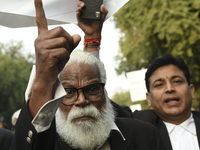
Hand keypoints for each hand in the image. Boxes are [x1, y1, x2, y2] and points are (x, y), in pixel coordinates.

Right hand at [29, 0, 80, 117]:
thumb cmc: (55, 63)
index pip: (41, 20)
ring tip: (61, 57)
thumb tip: (78, 35)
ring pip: (64, 41)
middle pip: (62, 30)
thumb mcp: (64, 51)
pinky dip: (65, 57)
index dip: (39, 9)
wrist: (47, 78)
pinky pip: (64, 51)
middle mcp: (40, 39)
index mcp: (43, 37)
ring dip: (67, 50)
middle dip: (68, 40)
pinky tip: (58, 62)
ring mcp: (41, 46)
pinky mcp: (46, 54)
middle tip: (65, 50)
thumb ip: (71, 43)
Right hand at [76, 0, 107, 37]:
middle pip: (81, 4)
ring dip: (79, 6)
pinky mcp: (80, 19)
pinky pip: (77, 15)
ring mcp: (82, 15)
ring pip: (78, 8)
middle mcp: (86, 11)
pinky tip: (79, 12)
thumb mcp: (103, 16)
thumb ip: (104, 11)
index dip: (86, 0)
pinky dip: (77, 12)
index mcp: (91, 9)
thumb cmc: (98, 24)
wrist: (95, 32)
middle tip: (84, 4)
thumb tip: (102, 5)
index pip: (87, 3)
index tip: (87, 0)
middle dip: (81, 2)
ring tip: (82, 7)